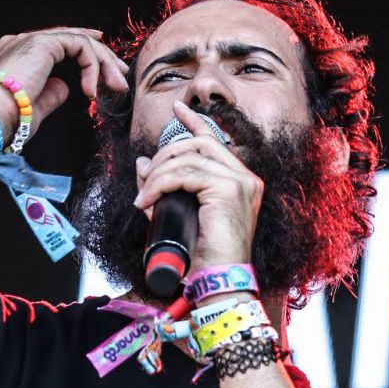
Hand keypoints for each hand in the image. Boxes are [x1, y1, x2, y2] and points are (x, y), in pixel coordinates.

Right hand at [0, 27, 130, 134]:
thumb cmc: (9, 118)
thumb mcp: (36, 106)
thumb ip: (52, 93)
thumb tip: (66, 86)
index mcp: (19, 54)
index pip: (59, 43)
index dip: (86, 50)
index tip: (107, 65)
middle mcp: (24, 41)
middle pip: (72, 39)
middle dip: (101, 57)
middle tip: (120, 76)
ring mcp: (32, 39)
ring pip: (80, 41)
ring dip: (103, 63)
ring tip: (116, 86)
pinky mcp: (43, 42)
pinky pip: (80, 46)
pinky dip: (92, 66)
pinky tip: (92, 88)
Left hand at [133, 99, 263, 269]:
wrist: (220, 279)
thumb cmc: (205, 255)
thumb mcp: (180, 213)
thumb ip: (165, 187)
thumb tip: (143, 163)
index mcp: (241, 182)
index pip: (216, 140)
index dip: (194, 121)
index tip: (177, 108)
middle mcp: (245, 178)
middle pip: (199, 143)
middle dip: (166, 153)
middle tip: (146, 175)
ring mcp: (239, 182)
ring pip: (187, 159)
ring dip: (158, 175)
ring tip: (144, 197)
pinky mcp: (227, 189)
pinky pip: (184, 174)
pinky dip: (160, 185)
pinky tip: (149, 200)